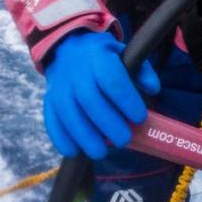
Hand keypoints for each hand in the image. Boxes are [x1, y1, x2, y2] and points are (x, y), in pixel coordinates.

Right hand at [43, 30, 160, 159]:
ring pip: (69, 113)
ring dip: (85, 137)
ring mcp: (59, 85)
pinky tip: (74, 151)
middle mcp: (76, 71)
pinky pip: (52, 120)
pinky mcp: (48, 99)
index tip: (140, 118)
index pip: (112, 80)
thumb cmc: (104, 58)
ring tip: (101, 152)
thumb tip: (153, 89)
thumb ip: (142, 72)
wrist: (69, 49)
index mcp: (99, 56)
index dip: (126, 101)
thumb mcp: (125, 55)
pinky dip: (62, 138)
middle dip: (108, 124)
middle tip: (124, 140)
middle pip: (90, 100)